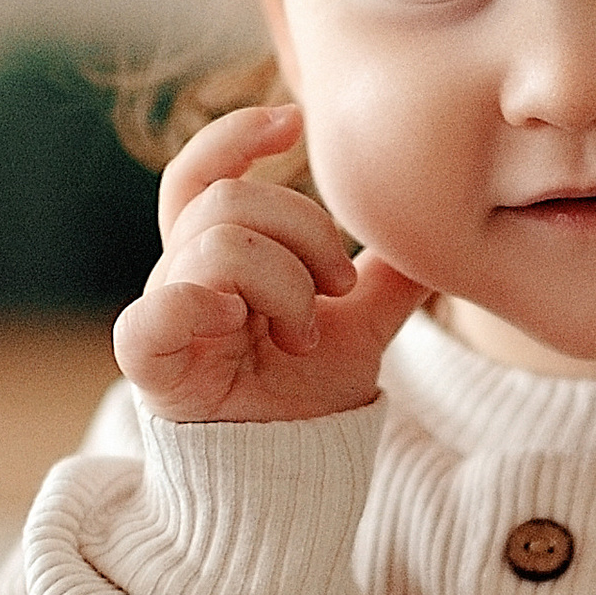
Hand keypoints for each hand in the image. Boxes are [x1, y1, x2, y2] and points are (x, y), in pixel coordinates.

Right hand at [115, 104, 428, 422]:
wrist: (287, 476)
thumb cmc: (305, 397)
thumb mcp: (362, 326)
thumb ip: (391, 276)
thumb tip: (443, 226)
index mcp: (219, 257)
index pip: (204, 173)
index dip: (238, 135)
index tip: (296, 119)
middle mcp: (181, 276)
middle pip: (226, 200)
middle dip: (303, 231)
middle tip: (340, 286)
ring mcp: (165, 317)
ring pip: (216, 247)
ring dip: (283, 284)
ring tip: (304, 332)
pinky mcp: (152, 365)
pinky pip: (154, 314)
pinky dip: (199, 303)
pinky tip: (237, 322)